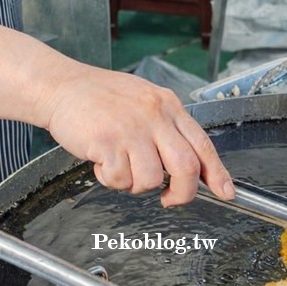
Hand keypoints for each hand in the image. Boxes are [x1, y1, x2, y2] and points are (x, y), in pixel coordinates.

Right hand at [35, 63, 234, 206]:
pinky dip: (111, 179)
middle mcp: (155, 116)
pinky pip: (121, 179)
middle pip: (186, 167)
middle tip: (170, 200)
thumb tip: (189, 164)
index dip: (217, 173)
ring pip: (151, 179)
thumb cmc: (99, 98)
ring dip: (135, 184)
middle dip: (182, 193)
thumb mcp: (144, 103)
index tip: (227, 192)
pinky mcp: (108, 142)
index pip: (203, 144)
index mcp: (168, 106)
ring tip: (120, 166)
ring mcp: (132, 129)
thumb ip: (167, 129)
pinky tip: (101, 161)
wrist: (59, 85)